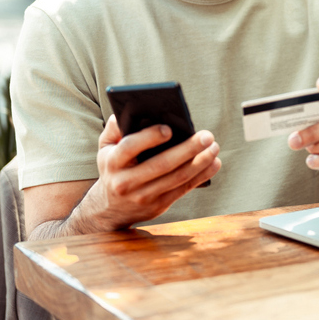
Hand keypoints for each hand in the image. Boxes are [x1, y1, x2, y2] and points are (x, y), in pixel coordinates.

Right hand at [80, 116, 220, 230]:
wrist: (110, 209)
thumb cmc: (112, 168)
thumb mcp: (105, 148)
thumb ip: (114, 129)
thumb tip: (129, 110)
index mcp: (112, 162)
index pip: (130, 147)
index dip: (149, 138)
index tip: (170, 128)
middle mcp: (126, 182)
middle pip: (161, 165)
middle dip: (187, 150)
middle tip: (207, 136)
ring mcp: (143, 196)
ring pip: (176, 178)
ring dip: (200, 163)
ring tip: (214, 148)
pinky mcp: (158, 206)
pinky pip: (183, 190)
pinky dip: (201, 176)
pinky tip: (213, 164)